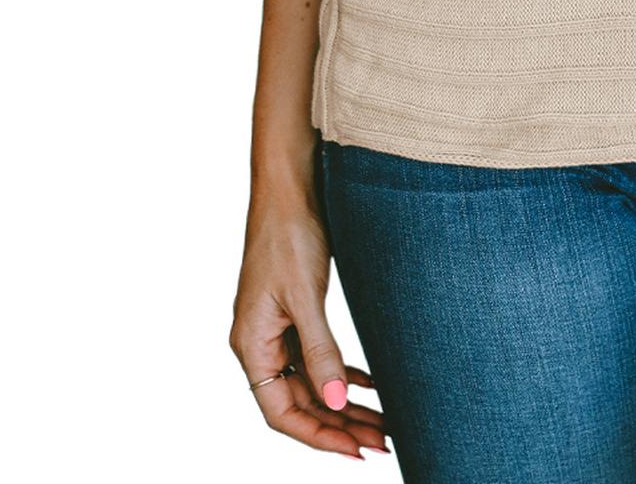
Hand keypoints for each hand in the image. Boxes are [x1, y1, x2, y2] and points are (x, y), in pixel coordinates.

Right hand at [229, 190, 390, 458]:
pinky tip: (369, 385)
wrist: (290, 184)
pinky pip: (317, 357)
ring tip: (383, 422)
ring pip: (312, 382)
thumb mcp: (305, 294)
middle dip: (339, 425)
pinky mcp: (296, 311)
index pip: (282, 413)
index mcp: (251, 345)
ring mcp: (278, 328)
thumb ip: (320, 349)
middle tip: (382, 441)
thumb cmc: (289, 232)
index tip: (356, 450)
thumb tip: (334, 402)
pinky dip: (342, 373)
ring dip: (344, 403)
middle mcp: (261, 343)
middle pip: (299, 403)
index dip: (318, 436)